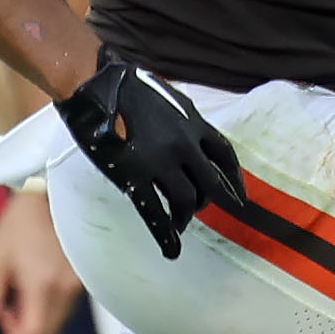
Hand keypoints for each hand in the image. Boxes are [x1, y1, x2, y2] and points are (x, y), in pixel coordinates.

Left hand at [0, 188, 82, 333]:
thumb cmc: (19, 224)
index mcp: (42, 286)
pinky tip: (34, 287)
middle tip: (3, 312)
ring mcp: (79, 285)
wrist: (51, 194)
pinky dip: (47, 308)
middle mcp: (66, 291)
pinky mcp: (84, 278)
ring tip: (17, 295)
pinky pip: (65, 307)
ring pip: (57, 322)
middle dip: (23, 333)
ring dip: (35, 320)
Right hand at [56, 54, 246, 259]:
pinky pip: (155, 211)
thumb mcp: (167, 96)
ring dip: (186, 217)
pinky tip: (171, 250)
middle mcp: (184, 143)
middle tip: (204, 211)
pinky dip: (165, 235)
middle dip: (210, 202)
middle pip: (211, 184)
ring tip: (179, 224)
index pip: (225, 156)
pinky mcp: (134, 175)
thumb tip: (191, 128)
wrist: (95, 83)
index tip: (239, 196)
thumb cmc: (126, 84)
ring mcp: (160, 161)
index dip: (234, 180)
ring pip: (187, 200)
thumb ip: (182, 116)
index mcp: (193, 122)